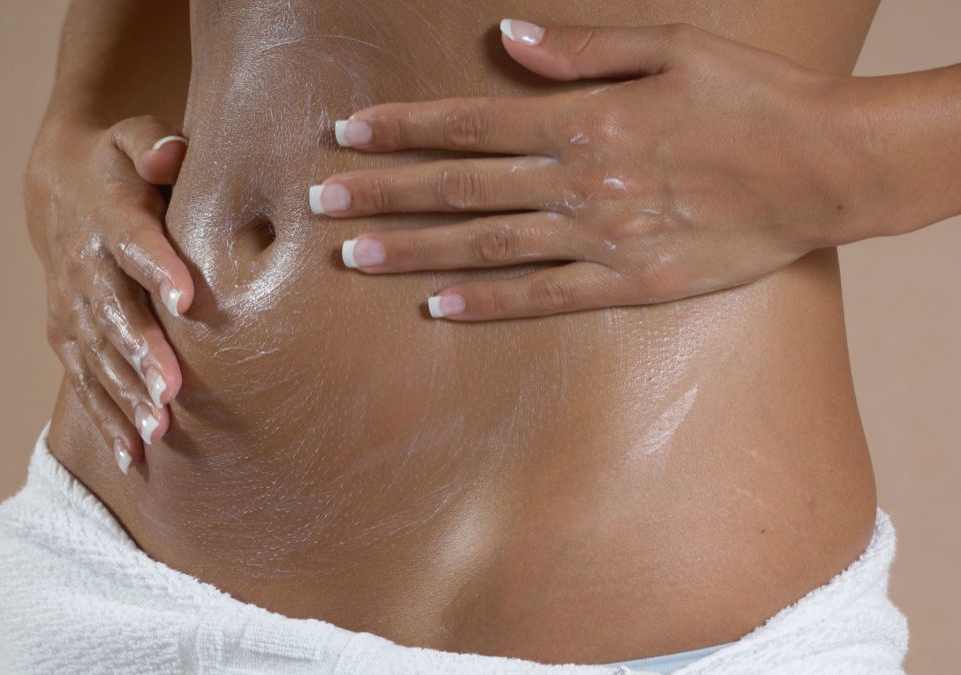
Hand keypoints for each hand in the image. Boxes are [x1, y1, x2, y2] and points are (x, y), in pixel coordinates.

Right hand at [25, 113, 191, 471]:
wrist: (57, 188)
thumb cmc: (118, 165)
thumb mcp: (133, 138)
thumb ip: (154, 145)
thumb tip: (174, 153)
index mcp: (109, 218)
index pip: (135, 243)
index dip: (158, 267)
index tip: (185, 297)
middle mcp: (85, 268)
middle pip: (115, 313)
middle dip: (141, 354)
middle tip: (172, 392)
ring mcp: (71, 308)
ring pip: (99, 356)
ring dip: (126, 395)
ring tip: (158, 431)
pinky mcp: (67, 336)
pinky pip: (86, 381)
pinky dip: (107, 418)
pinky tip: (132, 456)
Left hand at [312, 20, 873, 319]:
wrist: (827, 169)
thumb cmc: (754, 97)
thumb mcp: (672, 47)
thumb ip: (583, 49)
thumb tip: (509, 36)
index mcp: (585, 120)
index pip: (470, 125)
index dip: (403, 130)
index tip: (347, 135)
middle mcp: (580, 182)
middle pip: (460, 189)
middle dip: (383, 194)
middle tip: (319, 204)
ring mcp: (601, 239)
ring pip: (487, 246)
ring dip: (413, 252)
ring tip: (352, 257)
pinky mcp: (629, 284)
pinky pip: (543, 296)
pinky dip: (487, 302)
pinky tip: (436, 308)